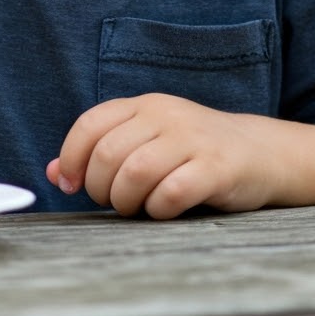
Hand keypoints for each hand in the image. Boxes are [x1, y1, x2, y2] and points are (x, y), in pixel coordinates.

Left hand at [49, 93, 281, 218]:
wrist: (261, 153)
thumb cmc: (192, 152)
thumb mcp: (146, 141)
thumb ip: (101, 153)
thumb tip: (53, 173)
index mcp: (143, 105)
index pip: (90, 125)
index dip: (71, 158)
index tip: (70, 186)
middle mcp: (166, 115)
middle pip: (108, 153)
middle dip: (99, 187)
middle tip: (111, 202)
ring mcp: (193, 139)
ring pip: (136, 172)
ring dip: (126, 200)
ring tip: (134, 208)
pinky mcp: (218, 168)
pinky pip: (173, 192)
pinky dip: (158, 209)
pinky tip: (163, 210)